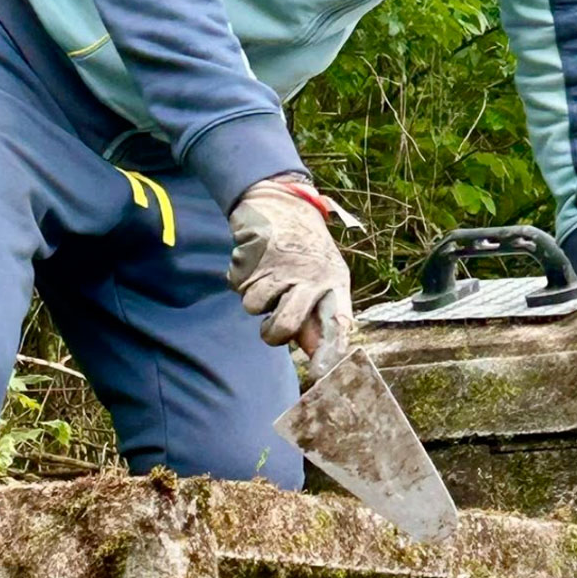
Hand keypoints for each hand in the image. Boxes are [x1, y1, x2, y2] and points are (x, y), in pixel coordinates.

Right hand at [227, 175, 352, 379]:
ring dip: (255, 298)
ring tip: (267, 278)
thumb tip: (321, 361)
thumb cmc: (306, 250)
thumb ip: (320, 317)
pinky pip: (239, 286)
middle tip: (271, 327)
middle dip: (272, 333)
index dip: (330, 352)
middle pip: (285, 325)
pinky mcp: (254, 256)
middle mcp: (310, 276)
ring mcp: (281, 266)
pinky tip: (255, 263)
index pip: (337, 323)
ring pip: (255, 307)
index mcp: (335, 283)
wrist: (281, 203)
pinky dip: (241, 279)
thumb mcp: (325, 278)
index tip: (321, 375)